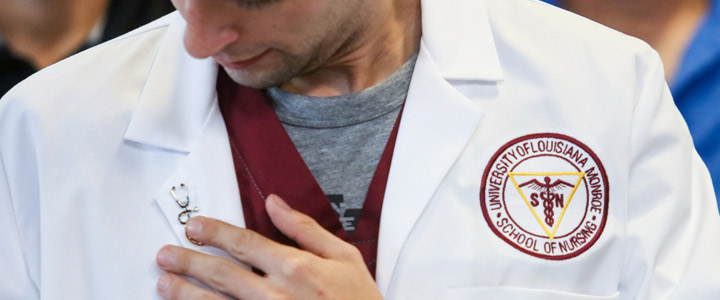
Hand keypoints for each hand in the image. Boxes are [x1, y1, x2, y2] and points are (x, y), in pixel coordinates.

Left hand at [155, 194, 382, 299]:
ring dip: (187, 294)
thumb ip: (306, 229)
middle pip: (222, 274)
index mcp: (295, 268)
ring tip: (164, 283)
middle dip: (189, 262)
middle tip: (164, 254)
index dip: (215, 233)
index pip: (245, 243)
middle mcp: (275, 295)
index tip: (195, 226)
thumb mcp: (344, 257)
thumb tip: (275, 203)